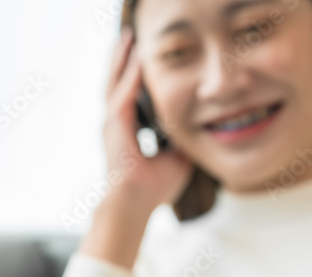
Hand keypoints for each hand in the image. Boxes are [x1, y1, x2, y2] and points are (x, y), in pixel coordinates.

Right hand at [103, 26, 193, 211]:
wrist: (134, 204)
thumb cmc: (152, 189)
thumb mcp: (175, 160)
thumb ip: (181, 143)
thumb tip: (199, 132)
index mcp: (126, 132)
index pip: (129, 96)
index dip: (133, 77)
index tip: (141, 58)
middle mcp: (115, 125)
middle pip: (117, 83)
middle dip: (122, 60)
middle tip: (128, 37)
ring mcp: (112, 124)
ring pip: (115, 82)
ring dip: (122, 59)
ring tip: (126, 37)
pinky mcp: (115, 124)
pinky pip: (123, 92)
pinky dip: (130, 74)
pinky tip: (137, 56)